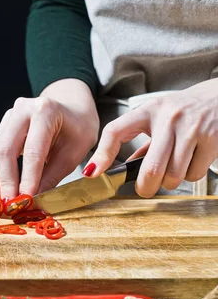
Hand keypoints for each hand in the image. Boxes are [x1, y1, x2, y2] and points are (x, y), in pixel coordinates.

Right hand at [0, 79, 99, 198]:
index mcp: (45, 110)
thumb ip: (52, 177)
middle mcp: (22, 109)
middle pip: (4, 150)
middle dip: (5, 182)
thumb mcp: (74, 154)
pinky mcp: (2, 126)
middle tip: (10, 208)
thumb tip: (32, 202)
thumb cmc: (78, 130)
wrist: (72, 108)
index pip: (33, 150)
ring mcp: (9, 116)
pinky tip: (1, 191)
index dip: (27, 178)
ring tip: (3, 205)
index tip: (26, 202)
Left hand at [84, 80, 217, 197]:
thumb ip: (140, 141)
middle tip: (145, 188)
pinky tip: (191, 160)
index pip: (116, 131)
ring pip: (174, 176)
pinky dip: (190, 175)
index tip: (93, 173)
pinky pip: (194, 174)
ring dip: (170, 182)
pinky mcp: (212, 139)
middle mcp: (168, 118)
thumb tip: (120, 169)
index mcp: (148, 111)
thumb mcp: (157, 117)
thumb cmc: (183, 110)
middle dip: (145, 187)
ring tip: (173, 168)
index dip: (102, 154)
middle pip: (151, 168)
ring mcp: (191, 128)